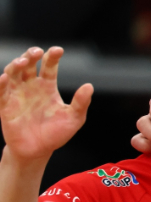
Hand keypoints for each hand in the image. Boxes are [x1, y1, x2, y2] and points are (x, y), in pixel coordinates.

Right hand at [0, 47, 91, 163]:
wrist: (38, 151)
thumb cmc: (57, 134)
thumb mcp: (74, 118)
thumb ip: (81, 103)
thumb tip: (89, 85)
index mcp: (48, 86)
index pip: (49, 66)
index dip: (52, 56)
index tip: (58, 50)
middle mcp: (31, 86)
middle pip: (29, 64)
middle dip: (31, 55)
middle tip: (37, 52)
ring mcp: (17, 94)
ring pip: (13, 73)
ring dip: (16, 65)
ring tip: (23, 62)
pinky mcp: (5, 106)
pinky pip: (1, 92)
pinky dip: (1, 83)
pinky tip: (5, 77)